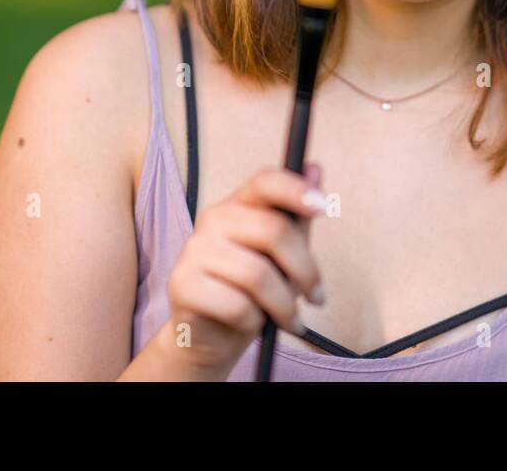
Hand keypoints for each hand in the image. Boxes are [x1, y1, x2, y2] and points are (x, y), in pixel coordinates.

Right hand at [159, 163, 326, 378]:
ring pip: (257, 274)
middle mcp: (212, 220)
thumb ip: (296, 216)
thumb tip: (315, 169)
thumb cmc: (250, 292)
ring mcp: (193, 251)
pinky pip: (236, 304)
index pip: (264, 182)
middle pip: (272, 231)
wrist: (210, 336)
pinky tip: (253, 325)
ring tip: (289, 320)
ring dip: (283, 305)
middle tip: (317, 298)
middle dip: (305, 271)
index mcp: (237, 206)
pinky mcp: (182, 285)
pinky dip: (254, 321)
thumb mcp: (281, 256)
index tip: (324, 206)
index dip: (295, 189)